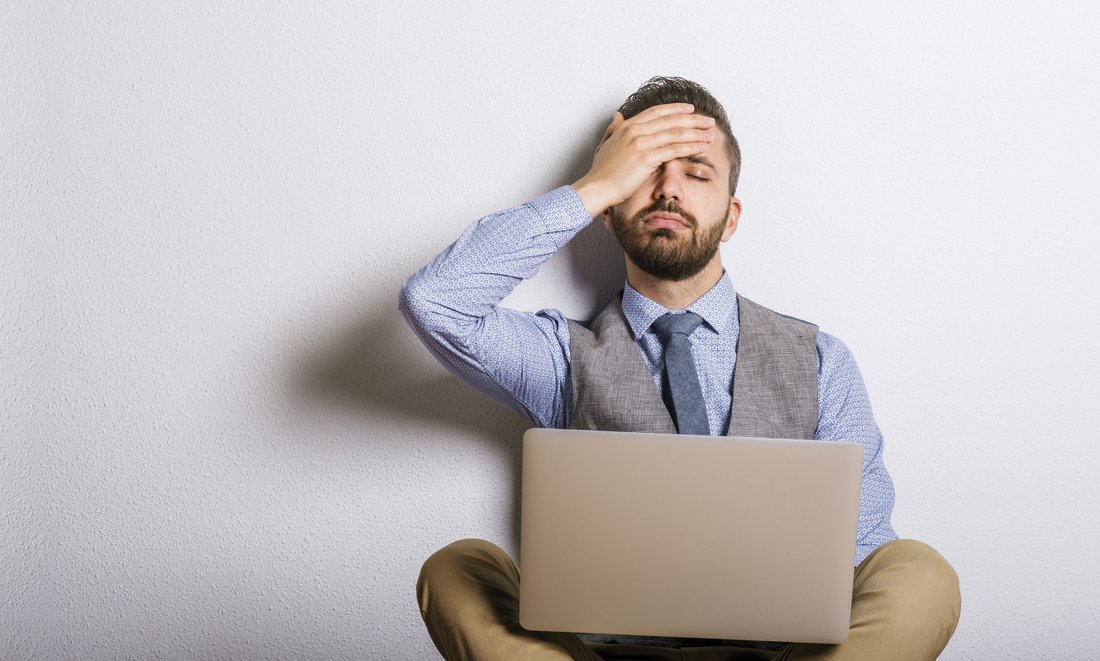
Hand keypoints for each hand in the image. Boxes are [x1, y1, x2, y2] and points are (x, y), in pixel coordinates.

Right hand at [572, 103, 715, 216]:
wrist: (597, 188)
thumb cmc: (601, 172)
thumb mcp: (605, 144)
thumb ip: (613, 129)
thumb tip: (618, 116)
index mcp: (627, 126)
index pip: (656, 112)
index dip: (676, 109)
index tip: (691, 109)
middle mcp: (635, 131)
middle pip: (670, 120)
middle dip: (693, 119)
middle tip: (709, 121)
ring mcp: (641, 143)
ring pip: (675, 133)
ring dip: (696, 132)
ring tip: (711, 133)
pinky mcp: (646, 158)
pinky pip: (674, 149)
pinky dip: (690, 146)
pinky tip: (702, 146)